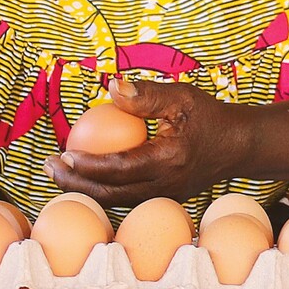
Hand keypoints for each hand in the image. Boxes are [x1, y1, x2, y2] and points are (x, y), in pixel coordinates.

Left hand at [46, 79, 252, 206]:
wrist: (240, 146)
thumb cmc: (209, 116)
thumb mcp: (181, 96)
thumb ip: (146, 94)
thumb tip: (111, 87)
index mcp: (169, 160)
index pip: (120, 168)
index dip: (88, 165)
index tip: (64, 153)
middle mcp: (166, 186)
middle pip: (111, 193)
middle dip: (75, 184)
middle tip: (48, 166)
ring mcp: (165, 197)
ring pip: (116, 201)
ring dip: (84, 189)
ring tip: (58, 173)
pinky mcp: (163, 198)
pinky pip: (126, 199)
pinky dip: (101, 190)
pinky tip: (83, 176)